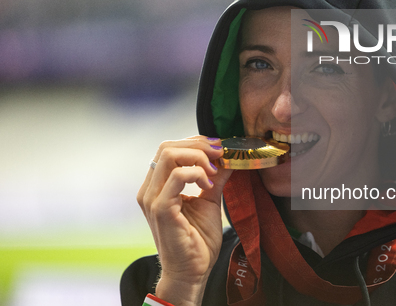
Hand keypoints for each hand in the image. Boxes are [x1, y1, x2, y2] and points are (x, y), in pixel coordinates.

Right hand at [137, 136, 232, 305]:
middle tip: (220, 155)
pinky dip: (196, 174)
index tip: (219, 149)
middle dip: (198, 145)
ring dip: (198, 157)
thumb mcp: (209, 199)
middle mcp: (149, 189)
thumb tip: (227, 157)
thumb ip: (215, 177)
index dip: (196, 142)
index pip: (170, 148)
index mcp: (157, 185)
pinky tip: (208, 185)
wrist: (192, 270)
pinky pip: (176, 177)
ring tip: (214, 172)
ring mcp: (152, 198)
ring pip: (169, 155)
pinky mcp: (160, 209)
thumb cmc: (197, 239)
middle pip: (167, 146)